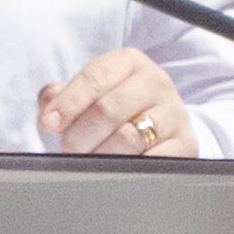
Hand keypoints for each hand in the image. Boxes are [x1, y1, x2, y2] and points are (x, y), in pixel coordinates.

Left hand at [40, 47, 200, 154]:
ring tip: (90, 161)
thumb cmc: (114, 109)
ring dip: (99, 156)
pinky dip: (127, 170)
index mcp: (129, 63)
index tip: (49, 123)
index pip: (94, 78)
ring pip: (126, 139)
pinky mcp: (185, 144)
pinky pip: (150, 161)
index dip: (68, 103)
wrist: (162, 127)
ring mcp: (174, 113)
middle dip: (78, 137)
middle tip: (68, 151)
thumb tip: (48, 108)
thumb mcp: (89, 93)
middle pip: (107, 111)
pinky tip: (116, 170)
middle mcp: (156, 82)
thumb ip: (62, 96)